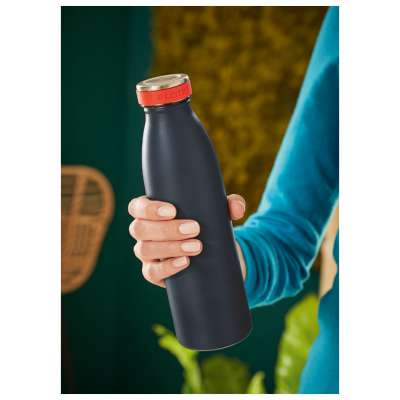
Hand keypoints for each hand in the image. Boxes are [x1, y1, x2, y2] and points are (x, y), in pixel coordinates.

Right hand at [128, 194, 246, 286]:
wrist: (215, 256)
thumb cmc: (210, 227)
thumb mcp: (220, 213)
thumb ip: (231, 204)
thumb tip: (236, 207)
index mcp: (152, 212)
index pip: (137, 207)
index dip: (148, 209)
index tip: (173, 210)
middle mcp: (144, 232)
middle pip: (139, 229)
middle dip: (166, 229)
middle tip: (195, 229)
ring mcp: (147, 254)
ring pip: (144, 250)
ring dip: (170, 248)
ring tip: (196, 247)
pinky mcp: (154, 273)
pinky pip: (151, 272)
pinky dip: (167, 268)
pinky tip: (184, 263)